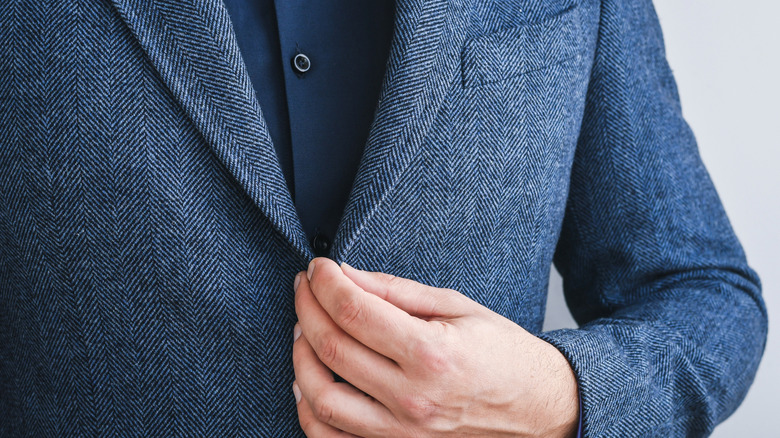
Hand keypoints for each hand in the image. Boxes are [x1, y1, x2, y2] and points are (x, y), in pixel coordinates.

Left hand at [292, 257, 578, 437]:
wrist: (541, 410)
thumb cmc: (505, 355)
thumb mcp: (458, 308)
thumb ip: (397, 292)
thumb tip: (347, 274)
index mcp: (431, 355)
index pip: (355, 312)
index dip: (325, 284)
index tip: (317, 267)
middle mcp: (412, 399)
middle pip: (332, 348)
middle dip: (307, 307)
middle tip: (305, 286)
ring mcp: (402, 434)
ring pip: (321, 399)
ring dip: (300, 357)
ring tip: (303, 328)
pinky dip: (309, 410)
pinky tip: (309, 380)